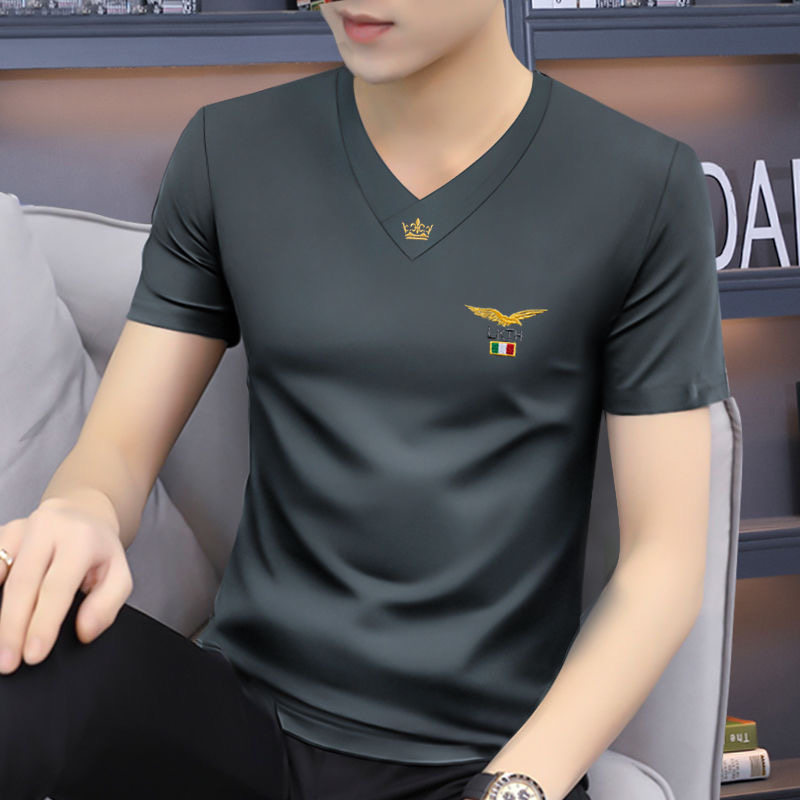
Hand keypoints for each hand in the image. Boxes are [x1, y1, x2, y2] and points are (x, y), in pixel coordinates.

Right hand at [0, 495, 131, 674]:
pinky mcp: (3, 533)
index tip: (34, 655)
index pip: (57, 587)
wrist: (82, 513)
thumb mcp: (119, 574)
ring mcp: (20, 528)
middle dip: (12, 627)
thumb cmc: (98, 550)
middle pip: (22, 584)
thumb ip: (107, 604)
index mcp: (80, 540)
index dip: (43, 623)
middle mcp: (47, 529)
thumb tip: (84, 631)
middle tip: (8, 663)